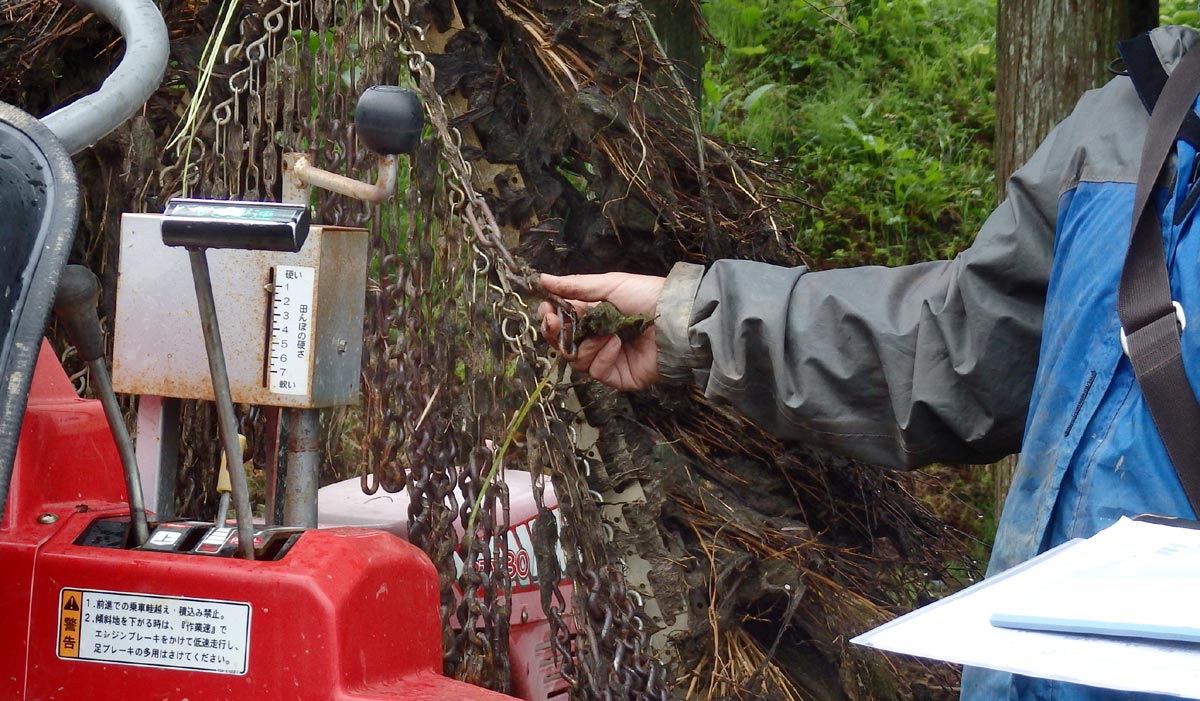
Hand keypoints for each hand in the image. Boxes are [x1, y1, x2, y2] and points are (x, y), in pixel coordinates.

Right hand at [539, 272, 664, 390]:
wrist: (677, 319)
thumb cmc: (647, 296)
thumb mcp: (609, 284)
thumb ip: (575, 286)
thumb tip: (543, 279)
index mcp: (593, 314)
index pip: (562, 321)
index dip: (550, 317)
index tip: (546, 311)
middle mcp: (597, 337)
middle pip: (563, 344)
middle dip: (556, 334)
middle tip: (556, 324)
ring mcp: (607, 358)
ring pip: (575, 359)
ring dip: (586, 345)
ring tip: (605, 333)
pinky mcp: (617, 376)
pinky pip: (596, 371)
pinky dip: (603, 357)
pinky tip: (616, 345)